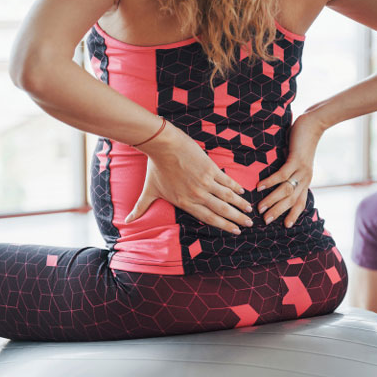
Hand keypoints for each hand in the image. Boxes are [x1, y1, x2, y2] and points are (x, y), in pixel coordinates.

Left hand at [124, 121, 253, 234]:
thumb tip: (126, 221)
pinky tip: (243, 192)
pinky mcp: (210, 168)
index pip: (209, 218)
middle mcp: (198, 195)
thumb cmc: (155, 168)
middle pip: (222, 210)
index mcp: (185, 202)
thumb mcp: (148, 191)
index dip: (224, 225)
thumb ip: (140, 208)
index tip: (235, 231)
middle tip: (249, 224)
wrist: (163, 145)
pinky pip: (226, 181)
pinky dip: (236, 187)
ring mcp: (205, 182)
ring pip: (228, 197)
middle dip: (237, 219)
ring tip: (250, 210)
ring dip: (240, 205)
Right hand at [255, 113, 324, 227]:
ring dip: (272, 200)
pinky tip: (259, 187)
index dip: (293, 215)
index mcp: (306, 181)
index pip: (301, 203)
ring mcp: (301, 170)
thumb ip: (291, 174)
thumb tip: (278, 183)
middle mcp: (305, 179)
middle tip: (266, 221)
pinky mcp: (295, 160)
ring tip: (260, 208)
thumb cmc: (302, 143)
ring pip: (286, 190)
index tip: (286, 226)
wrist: (313, 125)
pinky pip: (281, 175)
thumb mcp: (298, 163)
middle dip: (278, 212)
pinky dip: (270, 182)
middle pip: (292, 200)